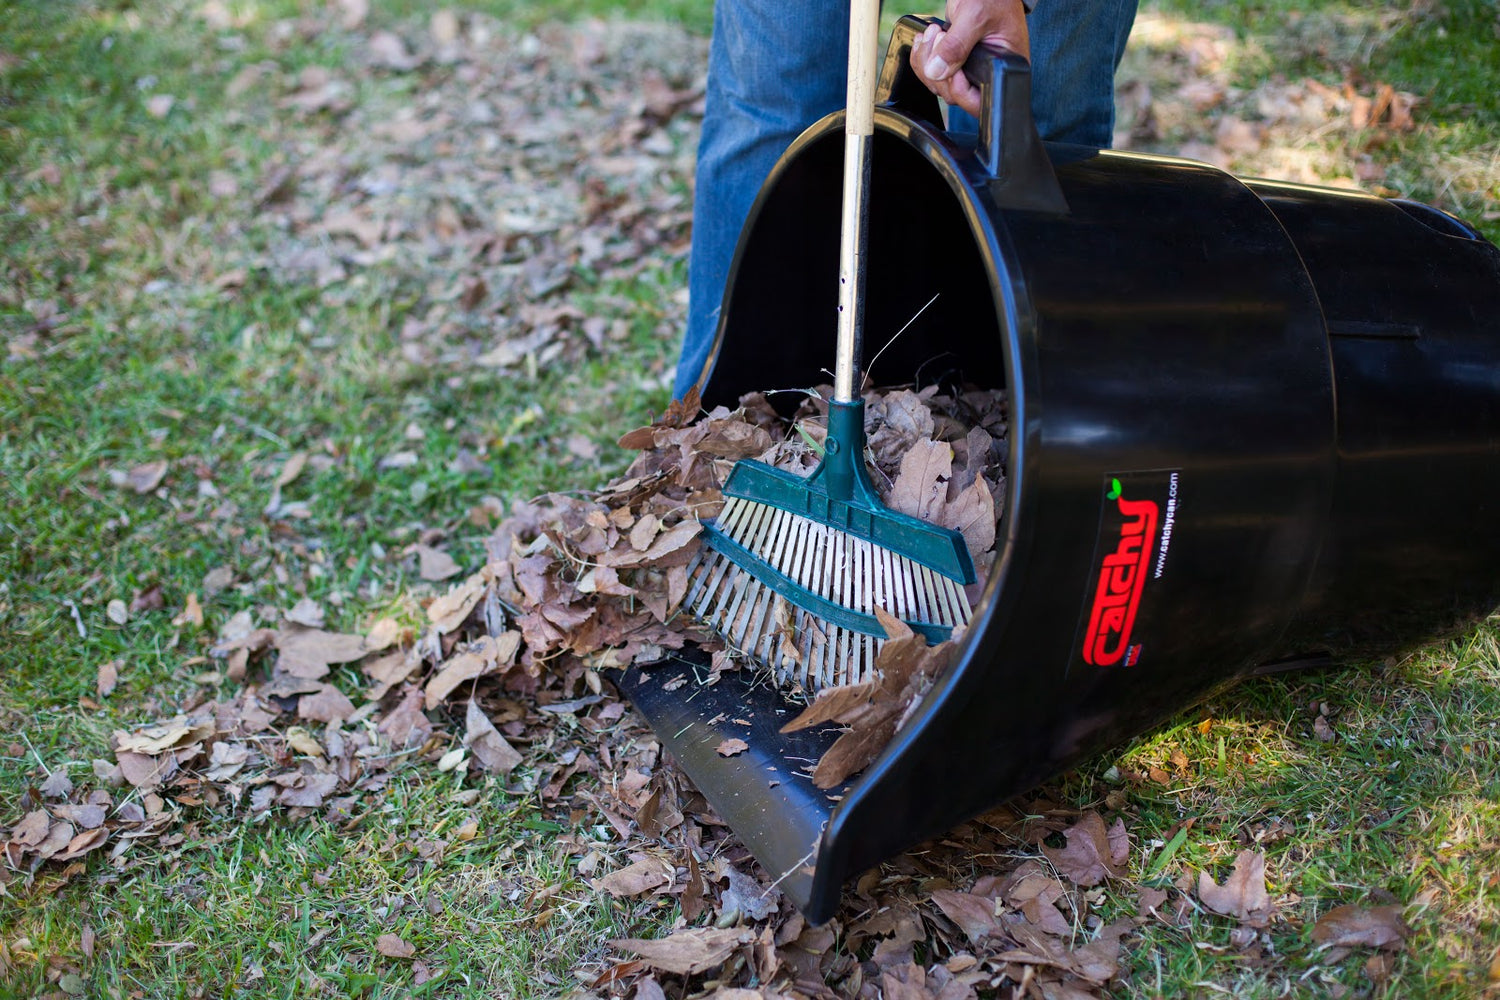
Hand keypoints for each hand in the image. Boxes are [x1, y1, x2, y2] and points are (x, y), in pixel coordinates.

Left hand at [909, 0, 1029, 117]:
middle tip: (938, 37)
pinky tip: (925, 40)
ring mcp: (971, 69)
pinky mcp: (957, 62)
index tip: (949, 65)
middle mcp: (988, 74)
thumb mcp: (975, 16)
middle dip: (938, 69)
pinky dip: (923, 58)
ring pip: (941, 85)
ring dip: (926, 62)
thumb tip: (937, 72)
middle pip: (954, 95)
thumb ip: (956, 45)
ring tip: (932, 33)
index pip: (980, 100)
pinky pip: (935, 73)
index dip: (959, 89)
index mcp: (1004, 68)